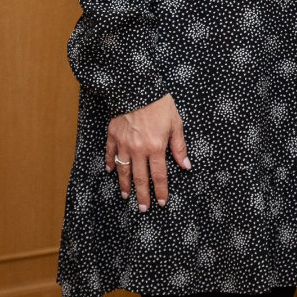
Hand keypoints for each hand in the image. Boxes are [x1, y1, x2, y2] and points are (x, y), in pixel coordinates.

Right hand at [105, 93, 188, 212]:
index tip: (162, 202)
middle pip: (141, 178)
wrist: (138, 87)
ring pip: (123, 170)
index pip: (159, 175)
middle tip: (143, 208)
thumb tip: (186, 165)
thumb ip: (179, 146)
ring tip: (126, 196)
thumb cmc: (160, 104)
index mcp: (156, 147)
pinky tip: (110, 171)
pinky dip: (110, 163)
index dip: (161, 190)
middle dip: (142, 195)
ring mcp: (124, 144)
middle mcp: (139, 149)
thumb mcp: (176, 123)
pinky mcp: (113, 135)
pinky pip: (110, 153)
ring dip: (125, 184)